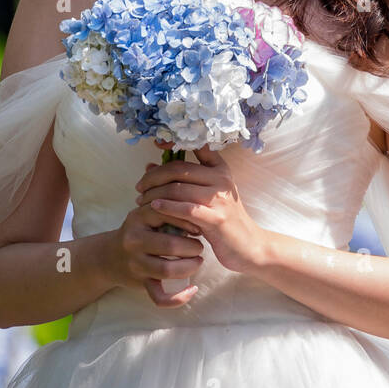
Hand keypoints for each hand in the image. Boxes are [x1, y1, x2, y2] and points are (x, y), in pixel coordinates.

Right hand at [109, 198, 205, 308]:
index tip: (198, 228)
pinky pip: (160, 297)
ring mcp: (136, 264)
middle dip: (192, 247)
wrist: (109, 257)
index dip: (188, 221)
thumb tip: (199, 219)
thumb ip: (168, 212)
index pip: (167, 215)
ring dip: (190, 267)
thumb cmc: (137, 233)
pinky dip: (179, 298)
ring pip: (167, 270)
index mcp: (138, 219)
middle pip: (170, 245)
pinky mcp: (140, 283)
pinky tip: (192, 289)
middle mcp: (134, 241)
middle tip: (199, 247)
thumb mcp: (146, 216)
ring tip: (198, 261)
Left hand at [135, 140, 267, 276]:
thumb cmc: (222, 219)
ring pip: (178, 188)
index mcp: (220, 169)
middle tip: (139, 186)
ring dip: (155, 194)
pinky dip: (167, 207)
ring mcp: (220, 198)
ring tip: (142, 200)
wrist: (248, 246)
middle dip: (154, 177)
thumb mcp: (206, 195)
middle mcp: (221, 179)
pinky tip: (154, 207)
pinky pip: (186, 209)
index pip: (195, 148)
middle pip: (179, 169)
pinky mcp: (216, 219)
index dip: (175, 142)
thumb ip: (182, 180)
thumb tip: (150, 166)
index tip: (158, 144)